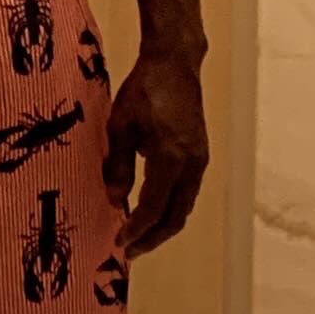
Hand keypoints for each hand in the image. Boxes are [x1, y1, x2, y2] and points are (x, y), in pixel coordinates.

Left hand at [103, 51, 208, 258]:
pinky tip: (152, 208)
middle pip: (175, 216)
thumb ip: (118, 165)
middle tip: (130, 250)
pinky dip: (170, 207)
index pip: (153, 207)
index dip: (135, 229)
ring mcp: (200, 160)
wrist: (174, 64)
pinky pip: (187, 192)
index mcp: (171, 159)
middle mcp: (192, 165)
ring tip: (139, 236)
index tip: (118, 241)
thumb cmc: (143, 90)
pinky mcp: (200, 154)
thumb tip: (114, 200)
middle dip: (152, 238)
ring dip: (162, 225)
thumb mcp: (120, 126)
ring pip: (184, 206)